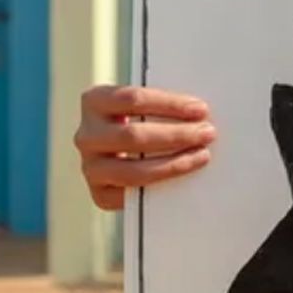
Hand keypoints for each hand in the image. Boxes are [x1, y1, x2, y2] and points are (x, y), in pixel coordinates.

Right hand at [75, 85, 216, 210]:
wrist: (116, 154)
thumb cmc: (136, 121)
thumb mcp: (140, 106)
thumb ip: (159, 106)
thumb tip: (198, 112)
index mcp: (94, 101)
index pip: (132, 99)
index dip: (169, 104)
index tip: (200, 110)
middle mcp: (87, 134)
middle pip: (134, 135)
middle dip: (176, 135)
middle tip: (206, 133)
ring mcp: (90, 166)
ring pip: (134, 170)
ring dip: (174, 163)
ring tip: (202, 155)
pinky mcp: (100, 193)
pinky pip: (133, 193)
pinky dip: (162, 184)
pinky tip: (182, 174)